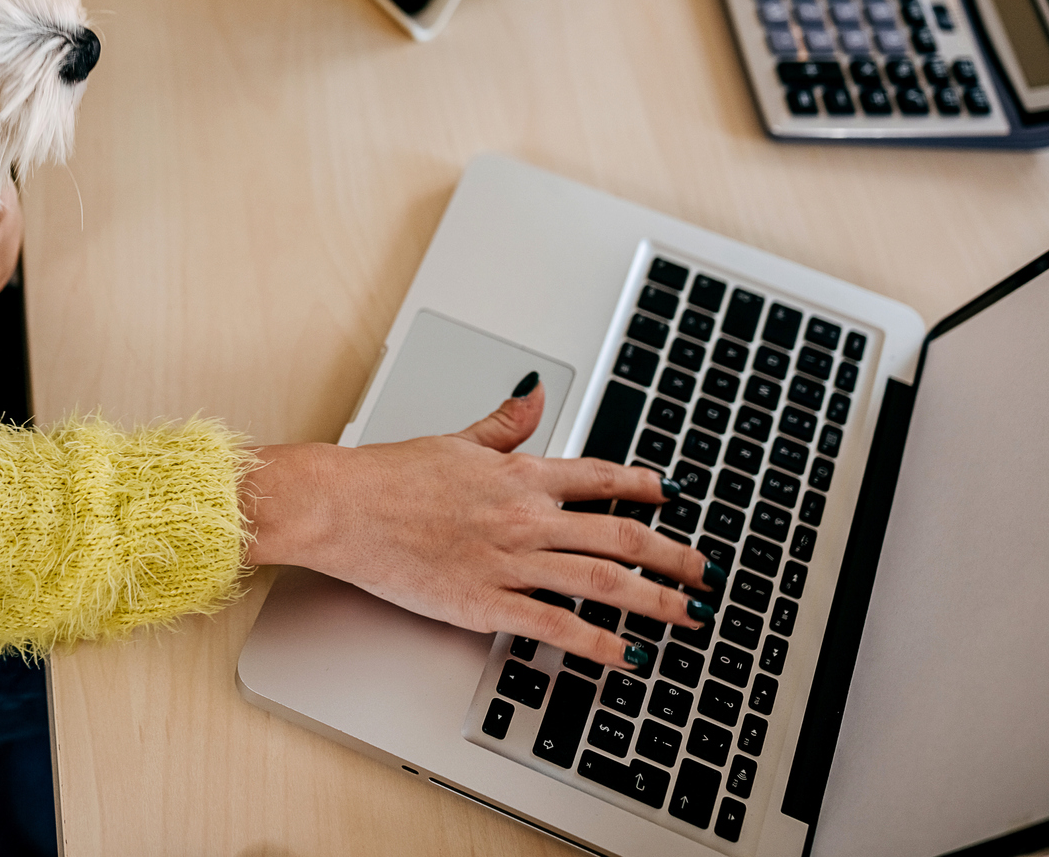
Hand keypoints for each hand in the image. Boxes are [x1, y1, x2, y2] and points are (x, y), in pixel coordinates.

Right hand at [240, 382, 718, 665]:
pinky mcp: (485, 603)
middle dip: (674, 558)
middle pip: (620, 537)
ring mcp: (510, 562)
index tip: (673, 498)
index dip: (645, 489)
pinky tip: (628, 656)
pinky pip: (556, 626)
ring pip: (603, 582)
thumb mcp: (454, 440)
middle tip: (706, 573)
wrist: (342, 506)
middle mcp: (526, 517)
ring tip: (689, 617)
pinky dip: (599, 643)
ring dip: (656, 601)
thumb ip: (503, 423)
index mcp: (520, 475)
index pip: (601, 479)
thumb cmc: (388, 476)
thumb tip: (534, 393)